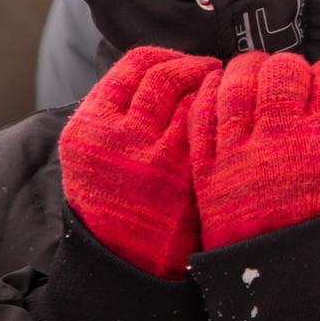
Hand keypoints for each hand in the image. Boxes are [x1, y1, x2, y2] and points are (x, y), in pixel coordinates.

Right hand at [58, 46, 219, 277]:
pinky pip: (210, 124)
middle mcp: (116, 135)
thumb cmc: (117, 206)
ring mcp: (152, 153)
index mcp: (88, 128)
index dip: (165, 56)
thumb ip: (116, 115)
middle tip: (211, 69)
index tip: (180, 60)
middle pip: (165, 74)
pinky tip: (231, 119)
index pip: (134, 65)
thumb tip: (159, 71)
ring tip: (224, 90)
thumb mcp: (94, 157)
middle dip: (194, 66)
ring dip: (213, 86)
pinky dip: (223, 114)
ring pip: (192, 94)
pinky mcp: (184, 172)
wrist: (127, 264)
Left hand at [188, 50, 319, 248]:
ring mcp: (238, 150)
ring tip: (255, 72)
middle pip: (284, 71)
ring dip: (249, 69)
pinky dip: (211, 93)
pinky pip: (203, 112)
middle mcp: (280, 139)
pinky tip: (222, 90)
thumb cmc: (315, 236)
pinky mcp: (206, 165)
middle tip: (291, 78)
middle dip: (291, 67)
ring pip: (238, 81)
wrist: (271, 280)